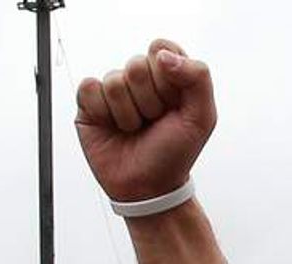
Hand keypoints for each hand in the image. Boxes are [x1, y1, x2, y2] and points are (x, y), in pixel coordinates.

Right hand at [74, 40, 216, 202]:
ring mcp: (114, 90)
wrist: (148, 186)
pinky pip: (90, 88)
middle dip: (150, 100)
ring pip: (115, 80)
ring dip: (129, 113)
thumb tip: (162, 54)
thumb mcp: (202, 117)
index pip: (162, 49)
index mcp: (168, 77)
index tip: (174, 103)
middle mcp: (140, 80)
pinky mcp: (90, 102)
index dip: (167, 77)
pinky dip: (105, 112)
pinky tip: (114, 128)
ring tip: (136, 129)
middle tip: (154, 122)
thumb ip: (197, 78)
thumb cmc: (174, 152)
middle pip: (137, 64)